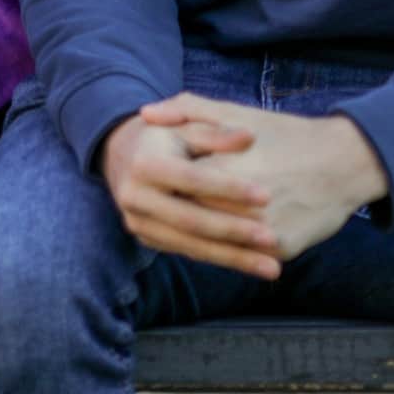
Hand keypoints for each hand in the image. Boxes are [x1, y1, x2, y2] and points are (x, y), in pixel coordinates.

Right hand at [100, 112, 279, 279]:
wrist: (122, 157)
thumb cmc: (165, 136)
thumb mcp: (186, 126)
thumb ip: (216, 132)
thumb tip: (249, 137)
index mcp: (144, 163)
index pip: (191, 180)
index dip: (229, 188)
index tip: (267, 196)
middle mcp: (135, 197)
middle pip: (190, 220)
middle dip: (233, 231)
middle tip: (271, 238)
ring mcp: (139, 222)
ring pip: (191, 245)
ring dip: (234, 258)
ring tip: (272, 267)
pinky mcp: (147, 239)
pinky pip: (188, 252)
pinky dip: (222, 259)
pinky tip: (252, 265)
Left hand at [147, 94, 387, 261]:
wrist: (344, 161)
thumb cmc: (284, 134)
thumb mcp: (235, 111)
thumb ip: (187, 109)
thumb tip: (145, 114)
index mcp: (222, 168)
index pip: (177, 186)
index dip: (164, 186)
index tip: (155, 184)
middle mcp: (242, 204)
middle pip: (193, 218)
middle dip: (176, 215)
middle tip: (161, 211)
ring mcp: (263, 229)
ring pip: (216, 243)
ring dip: (197, 239)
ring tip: (182, 230)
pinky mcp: (282, 247)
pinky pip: (245, 255)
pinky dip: (228, 252)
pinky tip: (213, 245)